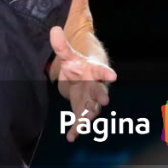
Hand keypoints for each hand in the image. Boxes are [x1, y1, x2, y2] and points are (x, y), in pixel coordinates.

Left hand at [49, 26, 117, 141]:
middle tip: (104, 101)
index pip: (102, 70)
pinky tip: (71, 137)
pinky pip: (81, 120)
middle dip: (101, 96)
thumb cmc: (77, 65)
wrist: (81, 78)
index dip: (107, 73)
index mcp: (94, 70)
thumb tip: (53, 30)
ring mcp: (90, 100)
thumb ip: (61, 45)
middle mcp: (95, 86)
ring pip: (92, 108)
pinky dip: (77, 129)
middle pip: (100, 91)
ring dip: (90, 115)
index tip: (113, 76)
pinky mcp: (83, 110)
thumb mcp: (68, 55)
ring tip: (85, 122)